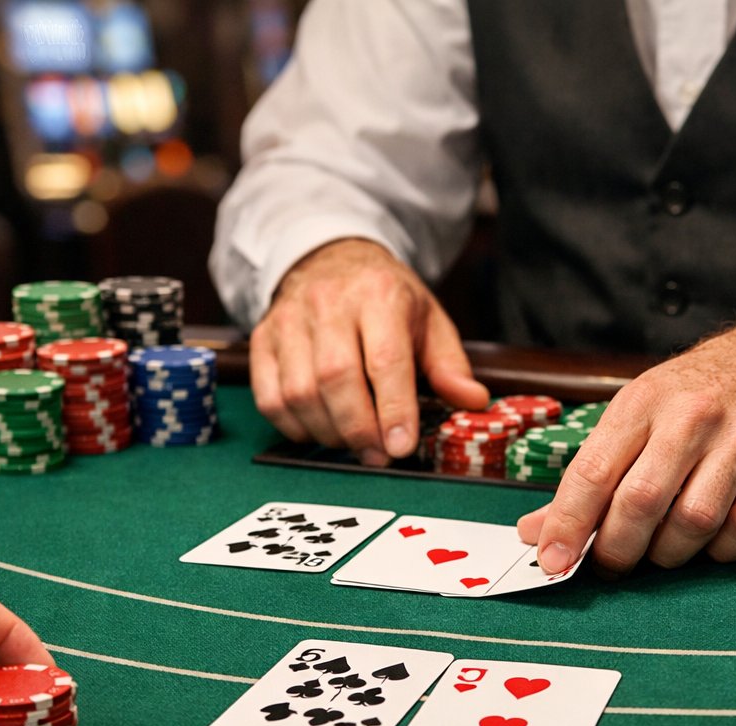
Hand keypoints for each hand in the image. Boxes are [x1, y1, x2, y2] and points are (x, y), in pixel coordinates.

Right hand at [249, 238, 489, 463]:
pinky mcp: (262, 339)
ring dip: (329, 432)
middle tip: (380, 456)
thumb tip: (473, 402)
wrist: (331, 259)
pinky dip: (295, 427)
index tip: (402, 446)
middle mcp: (329, 303)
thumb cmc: (385, 299)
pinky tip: (320, 429)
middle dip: (360, 429)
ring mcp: (289, 320)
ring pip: (300, 393)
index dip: (393, 409)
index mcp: (380, 295)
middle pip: (336, 379)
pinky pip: (270, 398)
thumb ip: (450, 366)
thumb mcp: (428, 321)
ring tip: (354, 442)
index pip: (385, 359)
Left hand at [518, 319, 735, 574]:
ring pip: (694, 523)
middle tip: (611, 564)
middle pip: (642, 502)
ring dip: (668, 554)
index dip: (569, 523)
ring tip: (659, 550)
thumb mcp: (636, 413)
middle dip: (618, 549)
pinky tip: (708, 541)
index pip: (594, 471)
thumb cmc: (694, 395)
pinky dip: (720, 551)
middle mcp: (692, 419)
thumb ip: (590, 472)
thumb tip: (537, 531)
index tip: (554, 560)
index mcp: (643, 402)